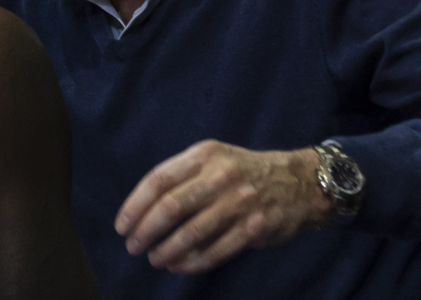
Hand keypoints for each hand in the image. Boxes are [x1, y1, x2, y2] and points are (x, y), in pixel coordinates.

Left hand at [114, 140, 334, 274]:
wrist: (298, 182)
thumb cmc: (242, 171)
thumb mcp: (212, 158)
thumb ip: (181, 175)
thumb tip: (142, 208)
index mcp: (203, 155)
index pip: (158, 180)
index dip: (135, 205)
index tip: (122, 225)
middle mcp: (220, 176)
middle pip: (171, 206)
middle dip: (145, 230)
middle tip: (133, 246)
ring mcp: (239, 202)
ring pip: (192, 232)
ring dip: (167, 249)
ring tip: (154, 259)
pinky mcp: (255, 228)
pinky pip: (216, 251)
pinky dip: (193, 262)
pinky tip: (179, 266)